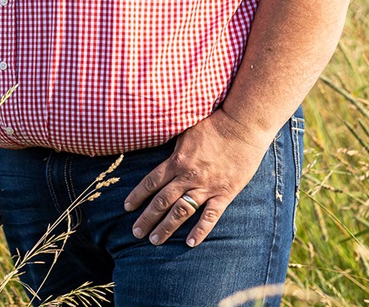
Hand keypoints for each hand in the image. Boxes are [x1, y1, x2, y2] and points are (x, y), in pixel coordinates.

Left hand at [122, 108, 269, 246]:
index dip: (137, 196)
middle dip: (147, 218)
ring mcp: (206, 186)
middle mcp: (188, 176)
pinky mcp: (224, 193)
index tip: (127, 207)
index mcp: (177, 160)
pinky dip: (200, 231)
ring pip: (181, 211)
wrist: (242, 126)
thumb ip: (171, 142)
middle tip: (136, 232)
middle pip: (162, 201)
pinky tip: (190, 243)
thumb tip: (154, 139)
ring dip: (166, 227)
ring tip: (154, 241)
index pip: (151, 182)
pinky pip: (210, 216)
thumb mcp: (185, 129)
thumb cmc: (213, 124)